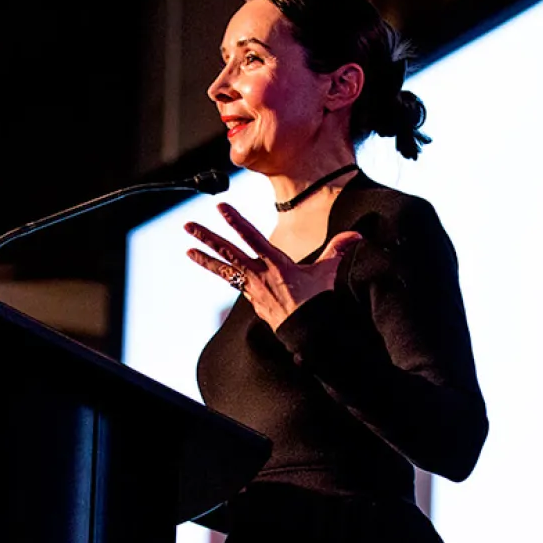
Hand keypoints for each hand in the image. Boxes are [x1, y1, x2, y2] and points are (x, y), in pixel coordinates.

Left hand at [185, 202, 362, 329]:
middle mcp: (260, 276)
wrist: (310, 334)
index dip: (235, 221)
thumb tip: (355, 235)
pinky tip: (216, 269)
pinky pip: (234, 285)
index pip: (252, 237)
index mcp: (276, 265)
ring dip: (205, 259)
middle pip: (228, 252)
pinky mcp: (254, 302)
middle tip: (188, 226)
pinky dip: (224, 275)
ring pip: (225, 270)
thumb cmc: (319, 303)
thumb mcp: (329, 273)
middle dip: (208, 237)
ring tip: (187, 250)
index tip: (220, 208)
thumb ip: (338, 250)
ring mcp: (254, 290)